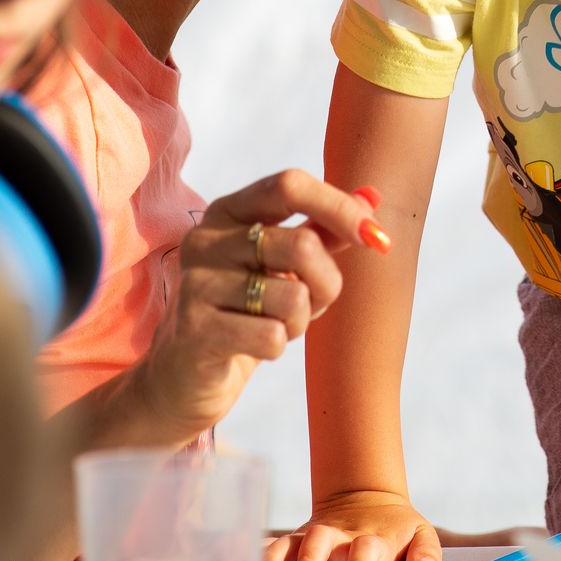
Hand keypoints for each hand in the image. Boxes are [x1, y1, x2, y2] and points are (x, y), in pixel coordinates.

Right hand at [135, 170, 386, 444]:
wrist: (184, 375)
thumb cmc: (243, 310)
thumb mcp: (284, 264)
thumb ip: (323, 228)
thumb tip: (373, 196)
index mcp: (228, 211)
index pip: (289, 186)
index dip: (339, 207)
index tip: (375, 237)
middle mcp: (205, 239)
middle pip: (302, 245)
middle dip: (327, 282)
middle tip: (315, 302)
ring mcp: (196, 284)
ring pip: (293, 296)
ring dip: (300, 320)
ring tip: (274, 325)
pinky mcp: (195, 331)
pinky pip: (272, 336)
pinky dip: (278, 346)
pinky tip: (253, 346)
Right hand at [267, 491, 440, 560]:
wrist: (367, 499)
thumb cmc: (398, 532)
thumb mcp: (420, 537)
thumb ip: (426, 555)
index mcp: (374, 539)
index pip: (365, 553)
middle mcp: (341, 537)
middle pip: (324, 548)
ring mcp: (315, 537)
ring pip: (300, 545)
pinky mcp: (295, 540)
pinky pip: (275, 546)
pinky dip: (266, 556)